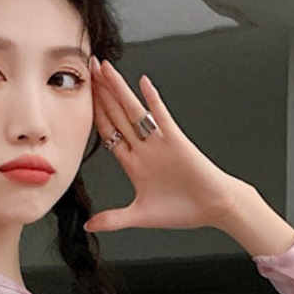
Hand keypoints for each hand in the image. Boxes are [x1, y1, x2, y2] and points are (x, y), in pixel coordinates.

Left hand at [84, 56, 243, 235]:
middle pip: (117, 115)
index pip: (108, 133)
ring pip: (134, 112)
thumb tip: (88, 226)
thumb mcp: (140, 216)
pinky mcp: (177, 142)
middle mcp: (144, 148)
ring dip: (119, 90)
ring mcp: (159, 143)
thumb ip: (113, 219)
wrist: (213, 208)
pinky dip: (154, 101)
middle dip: (102, 92)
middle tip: (88, 67)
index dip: (93, 114)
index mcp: (133, 164)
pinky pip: (162, 118)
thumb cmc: (182, 210)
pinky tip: (143, 83)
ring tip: (106, 69)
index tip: (80, 96)